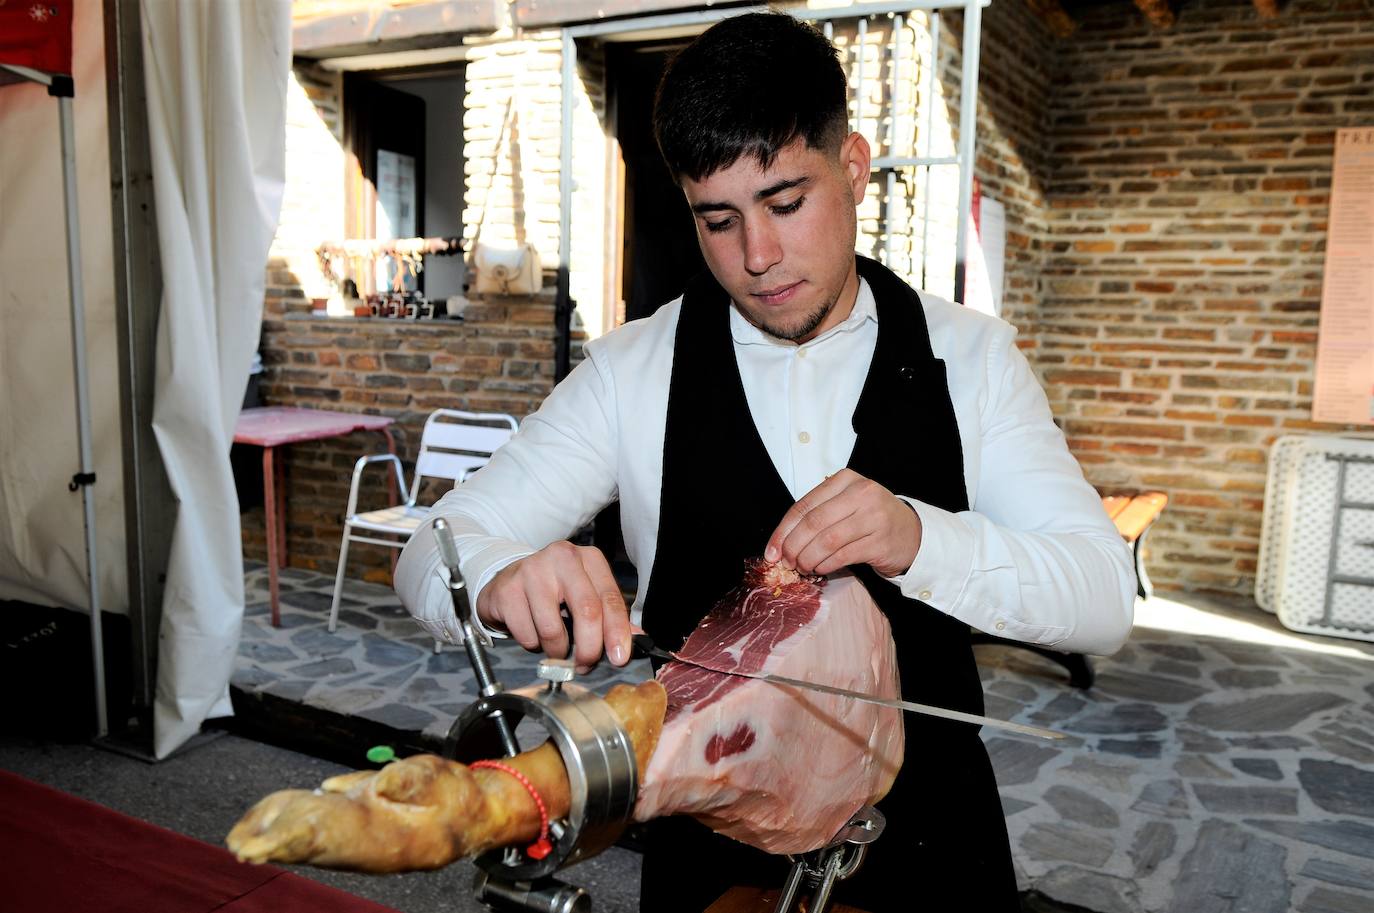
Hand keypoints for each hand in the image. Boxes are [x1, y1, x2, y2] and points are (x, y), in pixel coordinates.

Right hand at [476, 541, 631, 672]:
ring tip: (554, 646)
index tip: (619, 658)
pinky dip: (532, 645)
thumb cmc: (553, 591)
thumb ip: (609, 615)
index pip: (610, 598)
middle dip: (590, 648)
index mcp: (589, 558)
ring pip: (553, 629)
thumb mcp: (585, 596)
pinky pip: (527, 634)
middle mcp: (562, 557)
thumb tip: (637, 638)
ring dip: (556, 650)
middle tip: (585, 665)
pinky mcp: (508, 589)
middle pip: (587, 611)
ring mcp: (532, 570)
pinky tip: (531, 632)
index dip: (617, 632)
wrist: (507, 582)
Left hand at [764, 469, 921, 577]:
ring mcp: (873, 517)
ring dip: (808, 559)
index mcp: (846, 479)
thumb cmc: (870, 519)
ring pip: (826, 540)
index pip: (805, 505)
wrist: (911, 533)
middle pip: (813, 523)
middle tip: (786, 562)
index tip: (771, 551)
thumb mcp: (846, 504)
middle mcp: (861, 493)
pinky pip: (842, 555)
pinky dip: (826, 565)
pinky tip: (820, 569)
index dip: (783, 531)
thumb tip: (780, 543)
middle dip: (793, 547)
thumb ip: (817, 514)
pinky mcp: (880, 541)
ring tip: (803, 567)